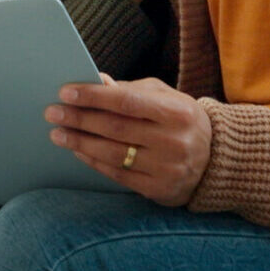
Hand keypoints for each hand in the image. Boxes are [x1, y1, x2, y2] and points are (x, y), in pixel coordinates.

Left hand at [46, 76, 211, 205]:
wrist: (216, 160)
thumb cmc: (181, 121)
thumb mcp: (166, 97)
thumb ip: (132, 90)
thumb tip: (97, 82)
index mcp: (177, 112)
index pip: (127, 101)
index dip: (94, 97)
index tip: (66, 92)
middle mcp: (173, 141)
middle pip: (115, 128)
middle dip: (79, 119)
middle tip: (53, 112)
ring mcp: (166, 168)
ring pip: (112, 153)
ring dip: (79, 142)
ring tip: (58, 133)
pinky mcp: (158, 189)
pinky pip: (117, 174)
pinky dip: (93, 161)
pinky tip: (78, 150)